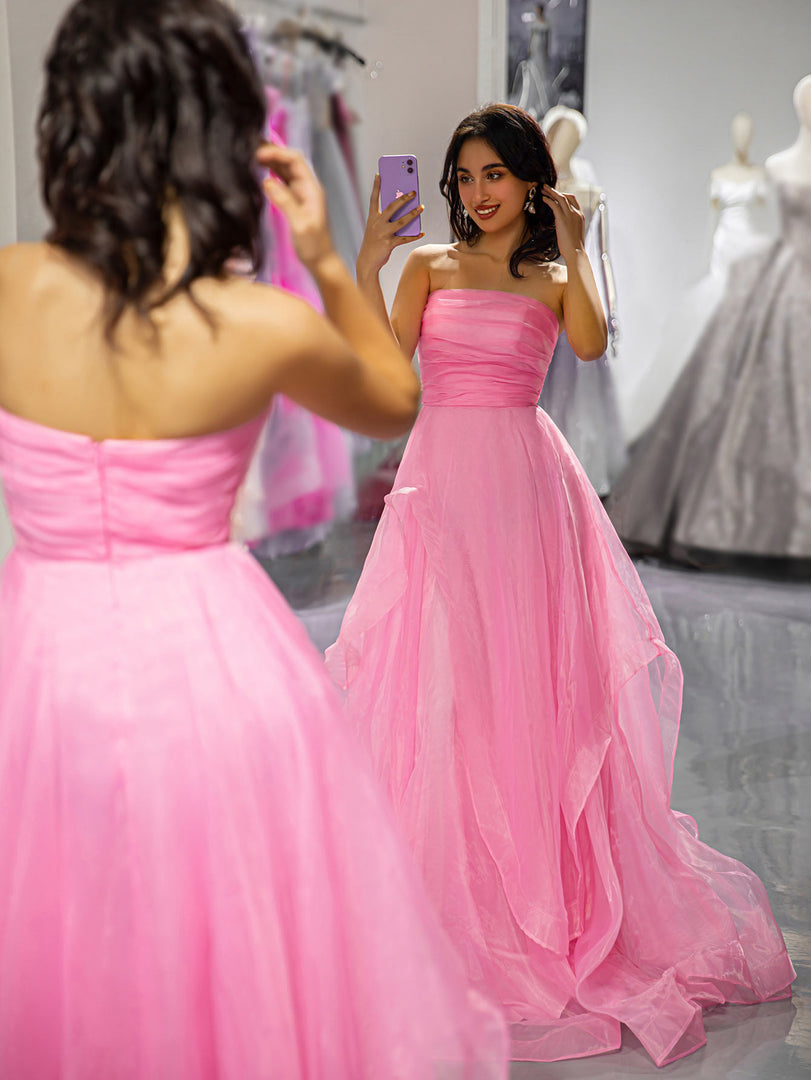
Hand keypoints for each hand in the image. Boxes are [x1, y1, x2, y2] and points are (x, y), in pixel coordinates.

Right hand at [258, 142, 333, 269]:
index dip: (277, 153)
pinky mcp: (294, 202)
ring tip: (252, 156)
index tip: (259, 154)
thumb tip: (267, 182)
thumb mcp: (300, 224)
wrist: (321, 261)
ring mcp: (301, 194)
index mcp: (311, 189)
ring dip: (271, 162)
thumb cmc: (314, 246)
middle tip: (251, 150)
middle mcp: (307, 187)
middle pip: (289, 161)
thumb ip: (285, 202)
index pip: (295, 160)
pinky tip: (260, 172)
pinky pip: (282, 182)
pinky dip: (271, 174)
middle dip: (272, 153)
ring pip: (285, 170)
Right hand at [356, 174, 423, 278]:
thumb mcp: (376, 229)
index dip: (376, 186)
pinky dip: (414, 235)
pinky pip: (404, 238)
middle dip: (403, 198)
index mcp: (372, 218)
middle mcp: (377, 224)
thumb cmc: (373, 243)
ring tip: (421, 207)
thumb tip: (404, 212)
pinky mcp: (389, 244)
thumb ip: (387, 220)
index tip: (379, 174)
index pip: (373, 199)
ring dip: (413, 214)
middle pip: (391, 207)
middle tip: (413, 191)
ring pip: (401, 221)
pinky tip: (421, 232)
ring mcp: (383, 234)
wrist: (367, 262)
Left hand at [541, 184, 585, 262]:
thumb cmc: (574, 247)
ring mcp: (570, 215)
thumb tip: (563, 226)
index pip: (573, 200)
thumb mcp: (574, 233)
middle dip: (556, 191)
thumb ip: (570, 226)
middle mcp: (576, 213)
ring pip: (560, 198)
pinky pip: (555, 205)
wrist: (576, 252)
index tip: (556, 194)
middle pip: (566, 196)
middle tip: (547, 188)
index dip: (564, 195)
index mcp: (580, 215)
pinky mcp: (562, 219)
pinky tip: (543, 199)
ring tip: (543, 190)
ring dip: (551, 192)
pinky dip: (549, 200)